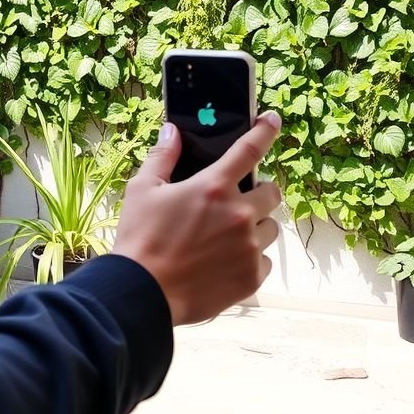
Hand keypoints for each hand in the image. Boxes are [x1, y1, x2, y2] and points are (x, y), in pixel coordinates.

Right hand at [113, 112, 282, 325]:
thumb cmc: (140, 239)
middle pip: (272, 193)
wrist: (143, 293)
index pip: (249, 149)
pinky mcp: (252, 276)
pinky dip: (250, 259)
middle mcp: (239, 214)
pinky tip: (225, 262)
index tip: (273, 120)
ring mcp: (249, 247)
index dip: (265, 131)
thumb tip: (172, 132)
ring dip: (255, 227)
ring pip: (270, 228)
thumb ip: (162, 157)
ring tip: (227, 238)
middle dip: (259, 193)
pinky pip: (265, 260)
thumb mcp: (141, 190)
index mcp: (213, 187)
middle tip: (238, 202)